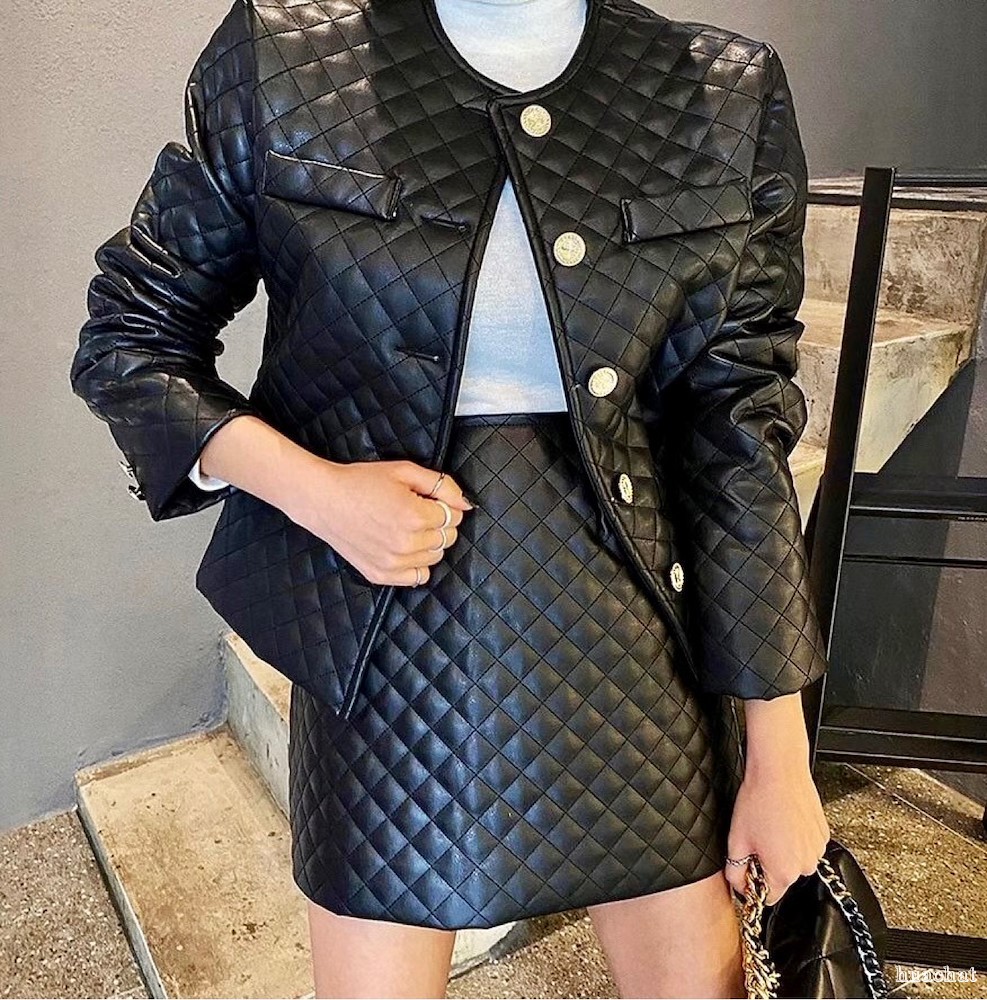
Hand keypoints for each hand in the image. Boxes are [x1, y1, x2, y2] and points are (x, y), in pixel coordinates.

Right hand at [194, 414, 474, 585]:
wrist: (322, 499)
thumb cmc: (361, 481)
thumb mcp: (404, 471)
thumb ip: (441, 485)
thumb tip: (466, 504)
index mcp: (415, 516)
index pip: (454, 517)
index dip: (445, 506)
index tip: (428, 500)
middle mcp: (406, 543)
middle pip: (448, 539)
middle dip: (439, 524)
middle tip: (416, 511)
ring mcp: (393, 563)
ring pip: (435, 558)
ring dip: (429, 543)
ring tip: (406, 527)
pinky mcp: (380, 575)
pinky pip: (417, 577)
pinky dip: (416, 564)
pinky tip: (401, 547)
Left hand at [724, 694, 830, 904]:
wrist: (780, 771)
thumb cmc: (758, 800)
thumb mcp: (736, 839)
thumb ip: (735, 870)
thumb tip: (737, 884)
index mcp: (784, 872)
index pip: (768, 897)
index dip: (754, 884)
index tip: (747, 867)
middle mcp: (805, 865)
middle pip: (782, 877)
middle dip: (767, 864)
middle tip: (755, 838)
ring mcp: (817, 849)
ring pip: (794, 861)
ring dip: (781, 851)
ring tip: (769, 826)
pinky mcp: (822, 834)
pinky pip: (805, 846)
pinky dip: (794, 838)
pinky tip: (782, 820)